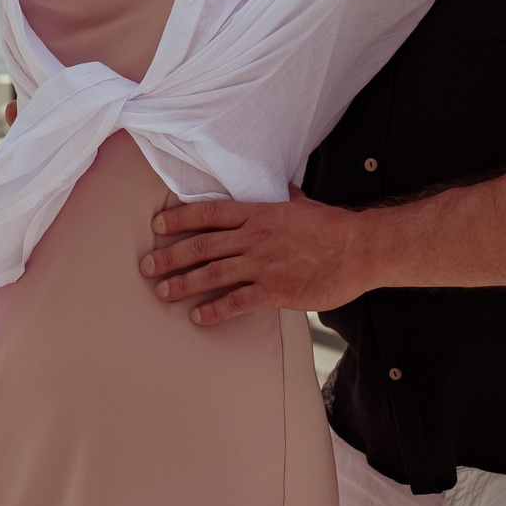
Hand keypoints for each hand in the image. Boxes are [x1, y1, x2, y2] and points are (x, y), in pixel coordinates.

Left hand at [140, 188, 368, 326]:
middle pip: (201, 246)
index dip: (180, 219)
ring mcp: (262, 264)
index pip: (209, 213)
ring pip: (212, 273)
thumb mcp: (304, 204)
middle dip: (170, 255)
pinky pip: (237, 301)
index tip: (158, 225)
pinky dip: (214, 309)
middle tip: (146, 265)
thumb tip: (283, 188)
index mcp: (259, 213)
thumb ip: (287, 199)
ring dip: (183, 283)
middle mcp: (254, 237)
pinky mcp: (275, 290)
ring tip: (162, 291)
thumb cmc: (333, 226)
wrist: (359, 248)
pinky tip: (197, 317)